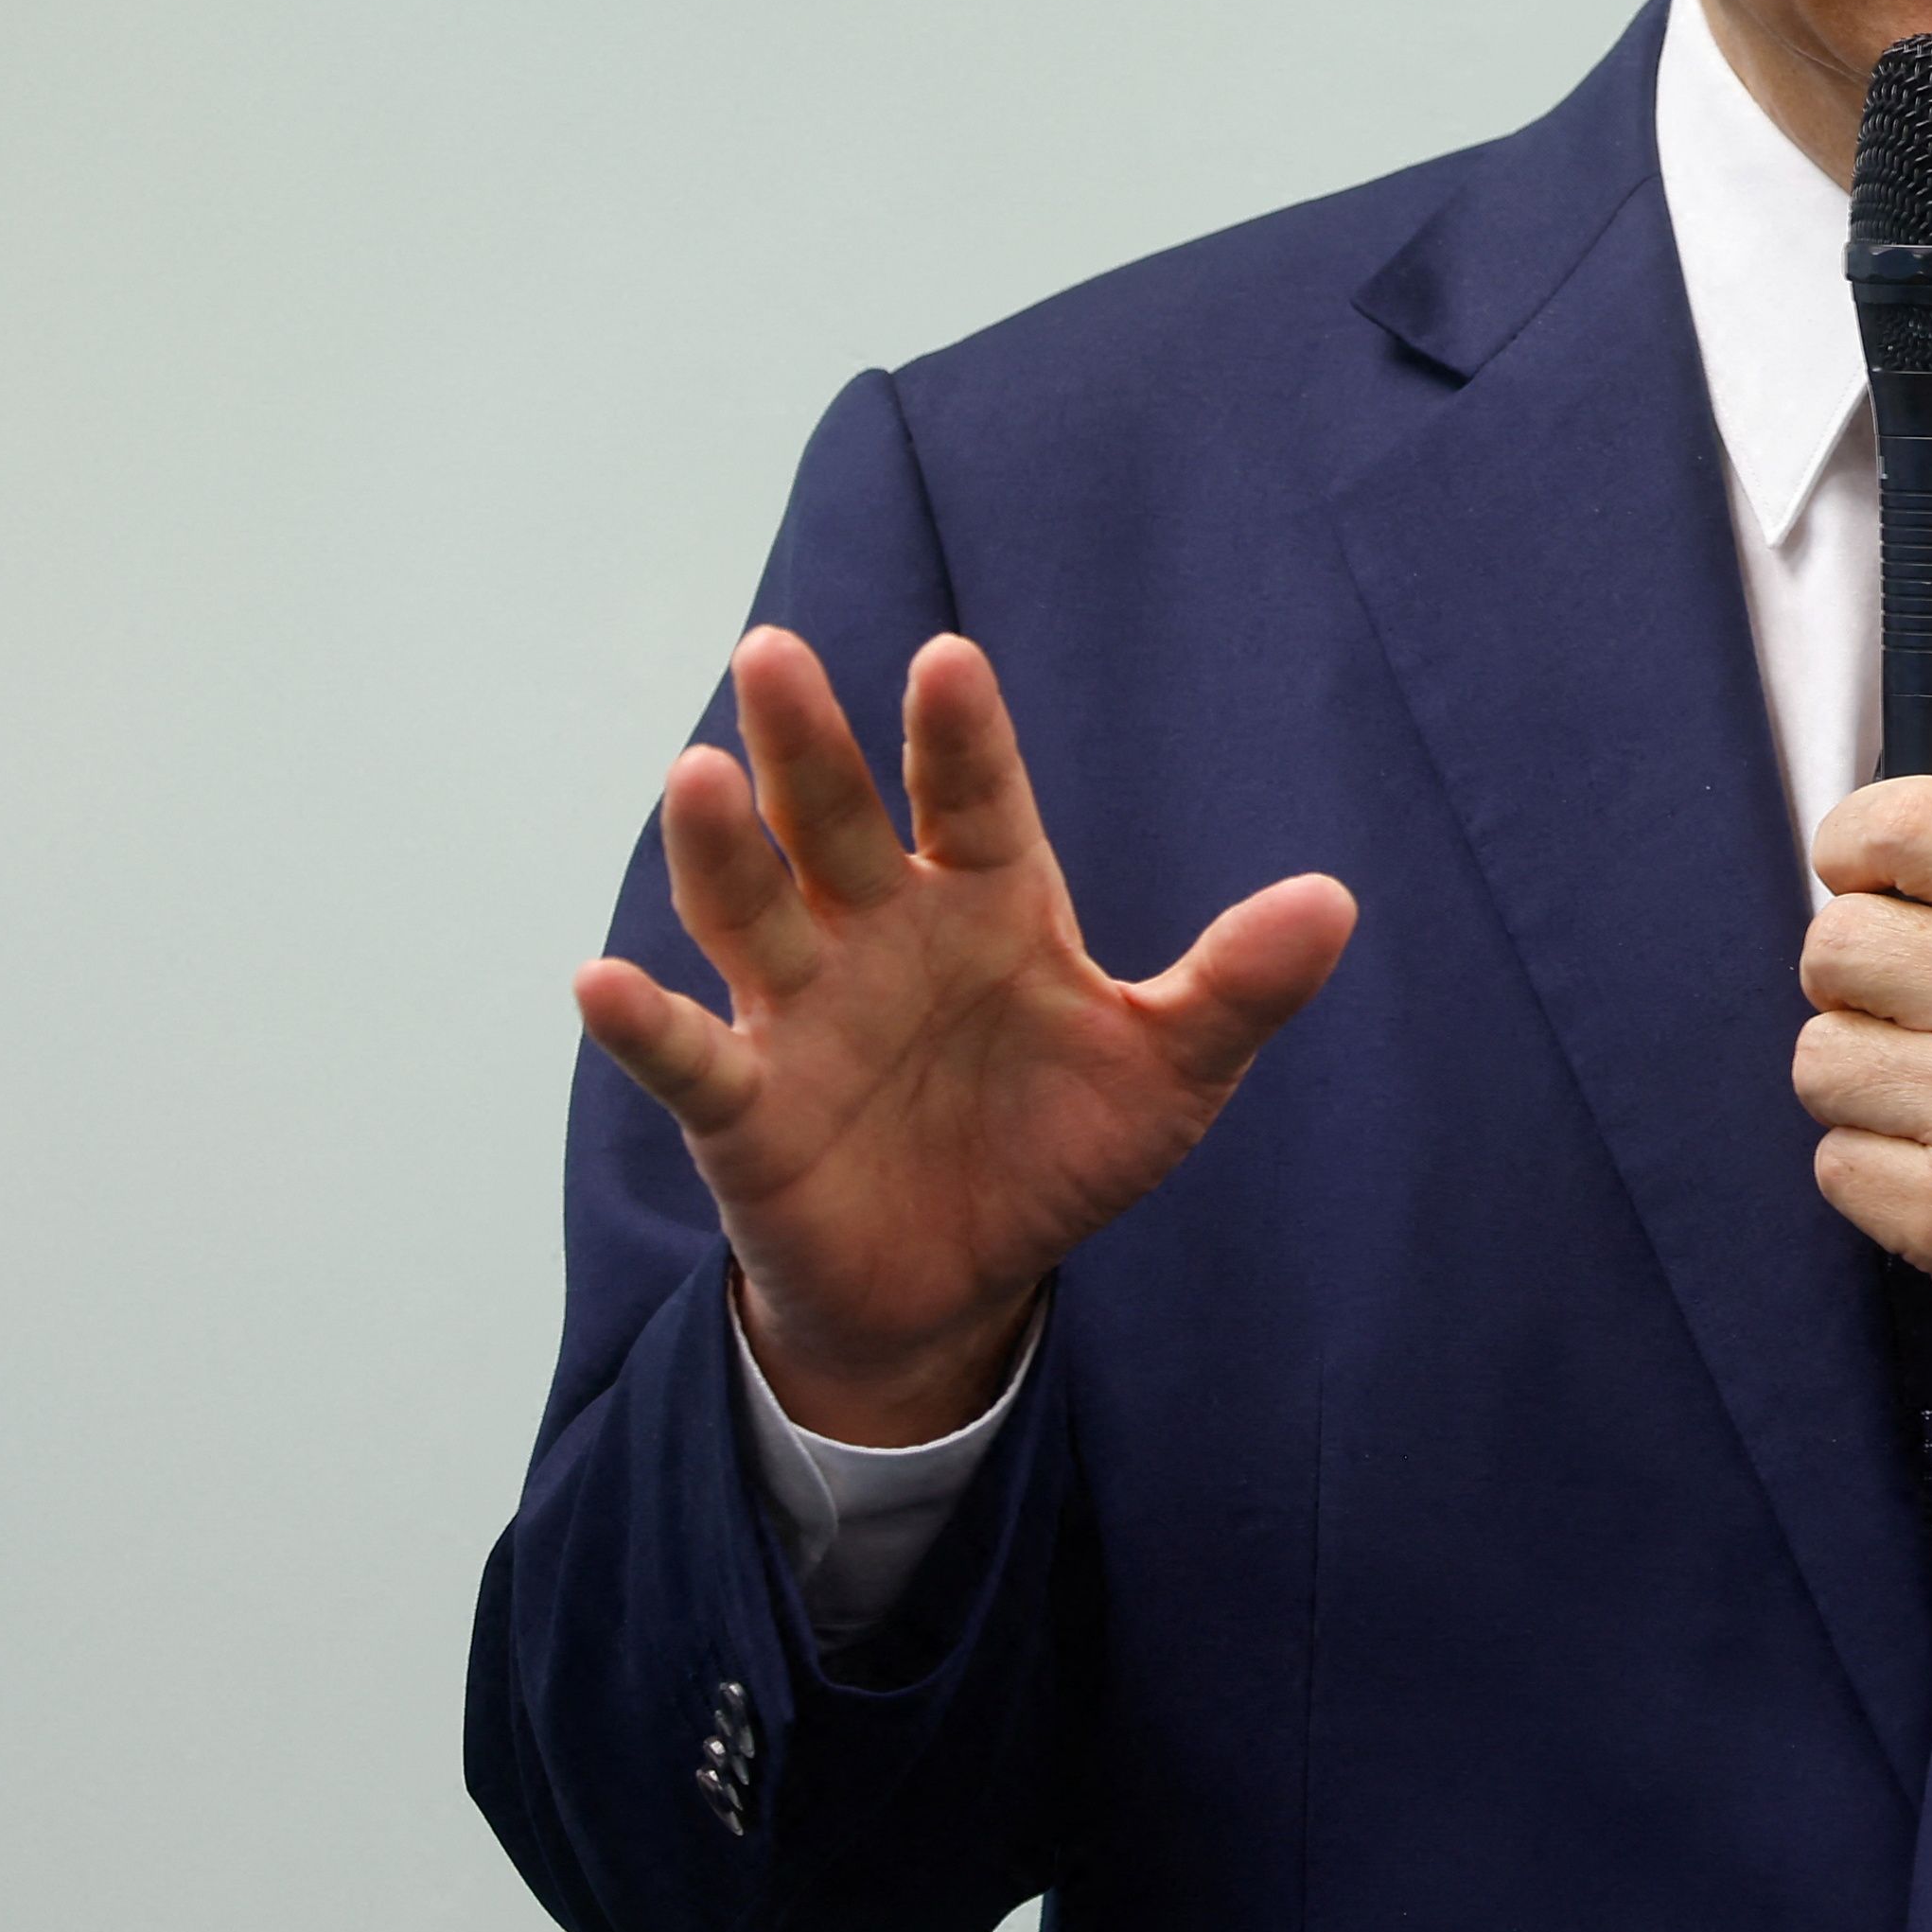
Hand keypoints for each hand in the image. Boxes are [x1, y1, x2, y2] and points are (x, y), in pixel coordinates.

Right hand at [575, 627, 1356, 1444]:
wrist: (968, 1278)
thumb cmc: (1060, 1144)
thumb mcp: (1169, 1074)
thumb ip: (1236, 987)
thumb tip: (1334, 904)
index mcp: (986, 899)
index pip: (973, 798)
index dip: (960, 736)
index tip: (949, 660)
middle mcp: (880, 931)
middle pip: (834, 820)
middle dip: (806, 744)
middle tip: (773, 653)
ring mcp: (802, 1011)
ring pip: (749, 909)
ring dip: (717, 847)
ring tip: (694, 773)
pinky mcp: (747, 1107)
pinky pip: (687, 1057)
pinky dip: (642, 1025)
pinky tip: (597, 981)